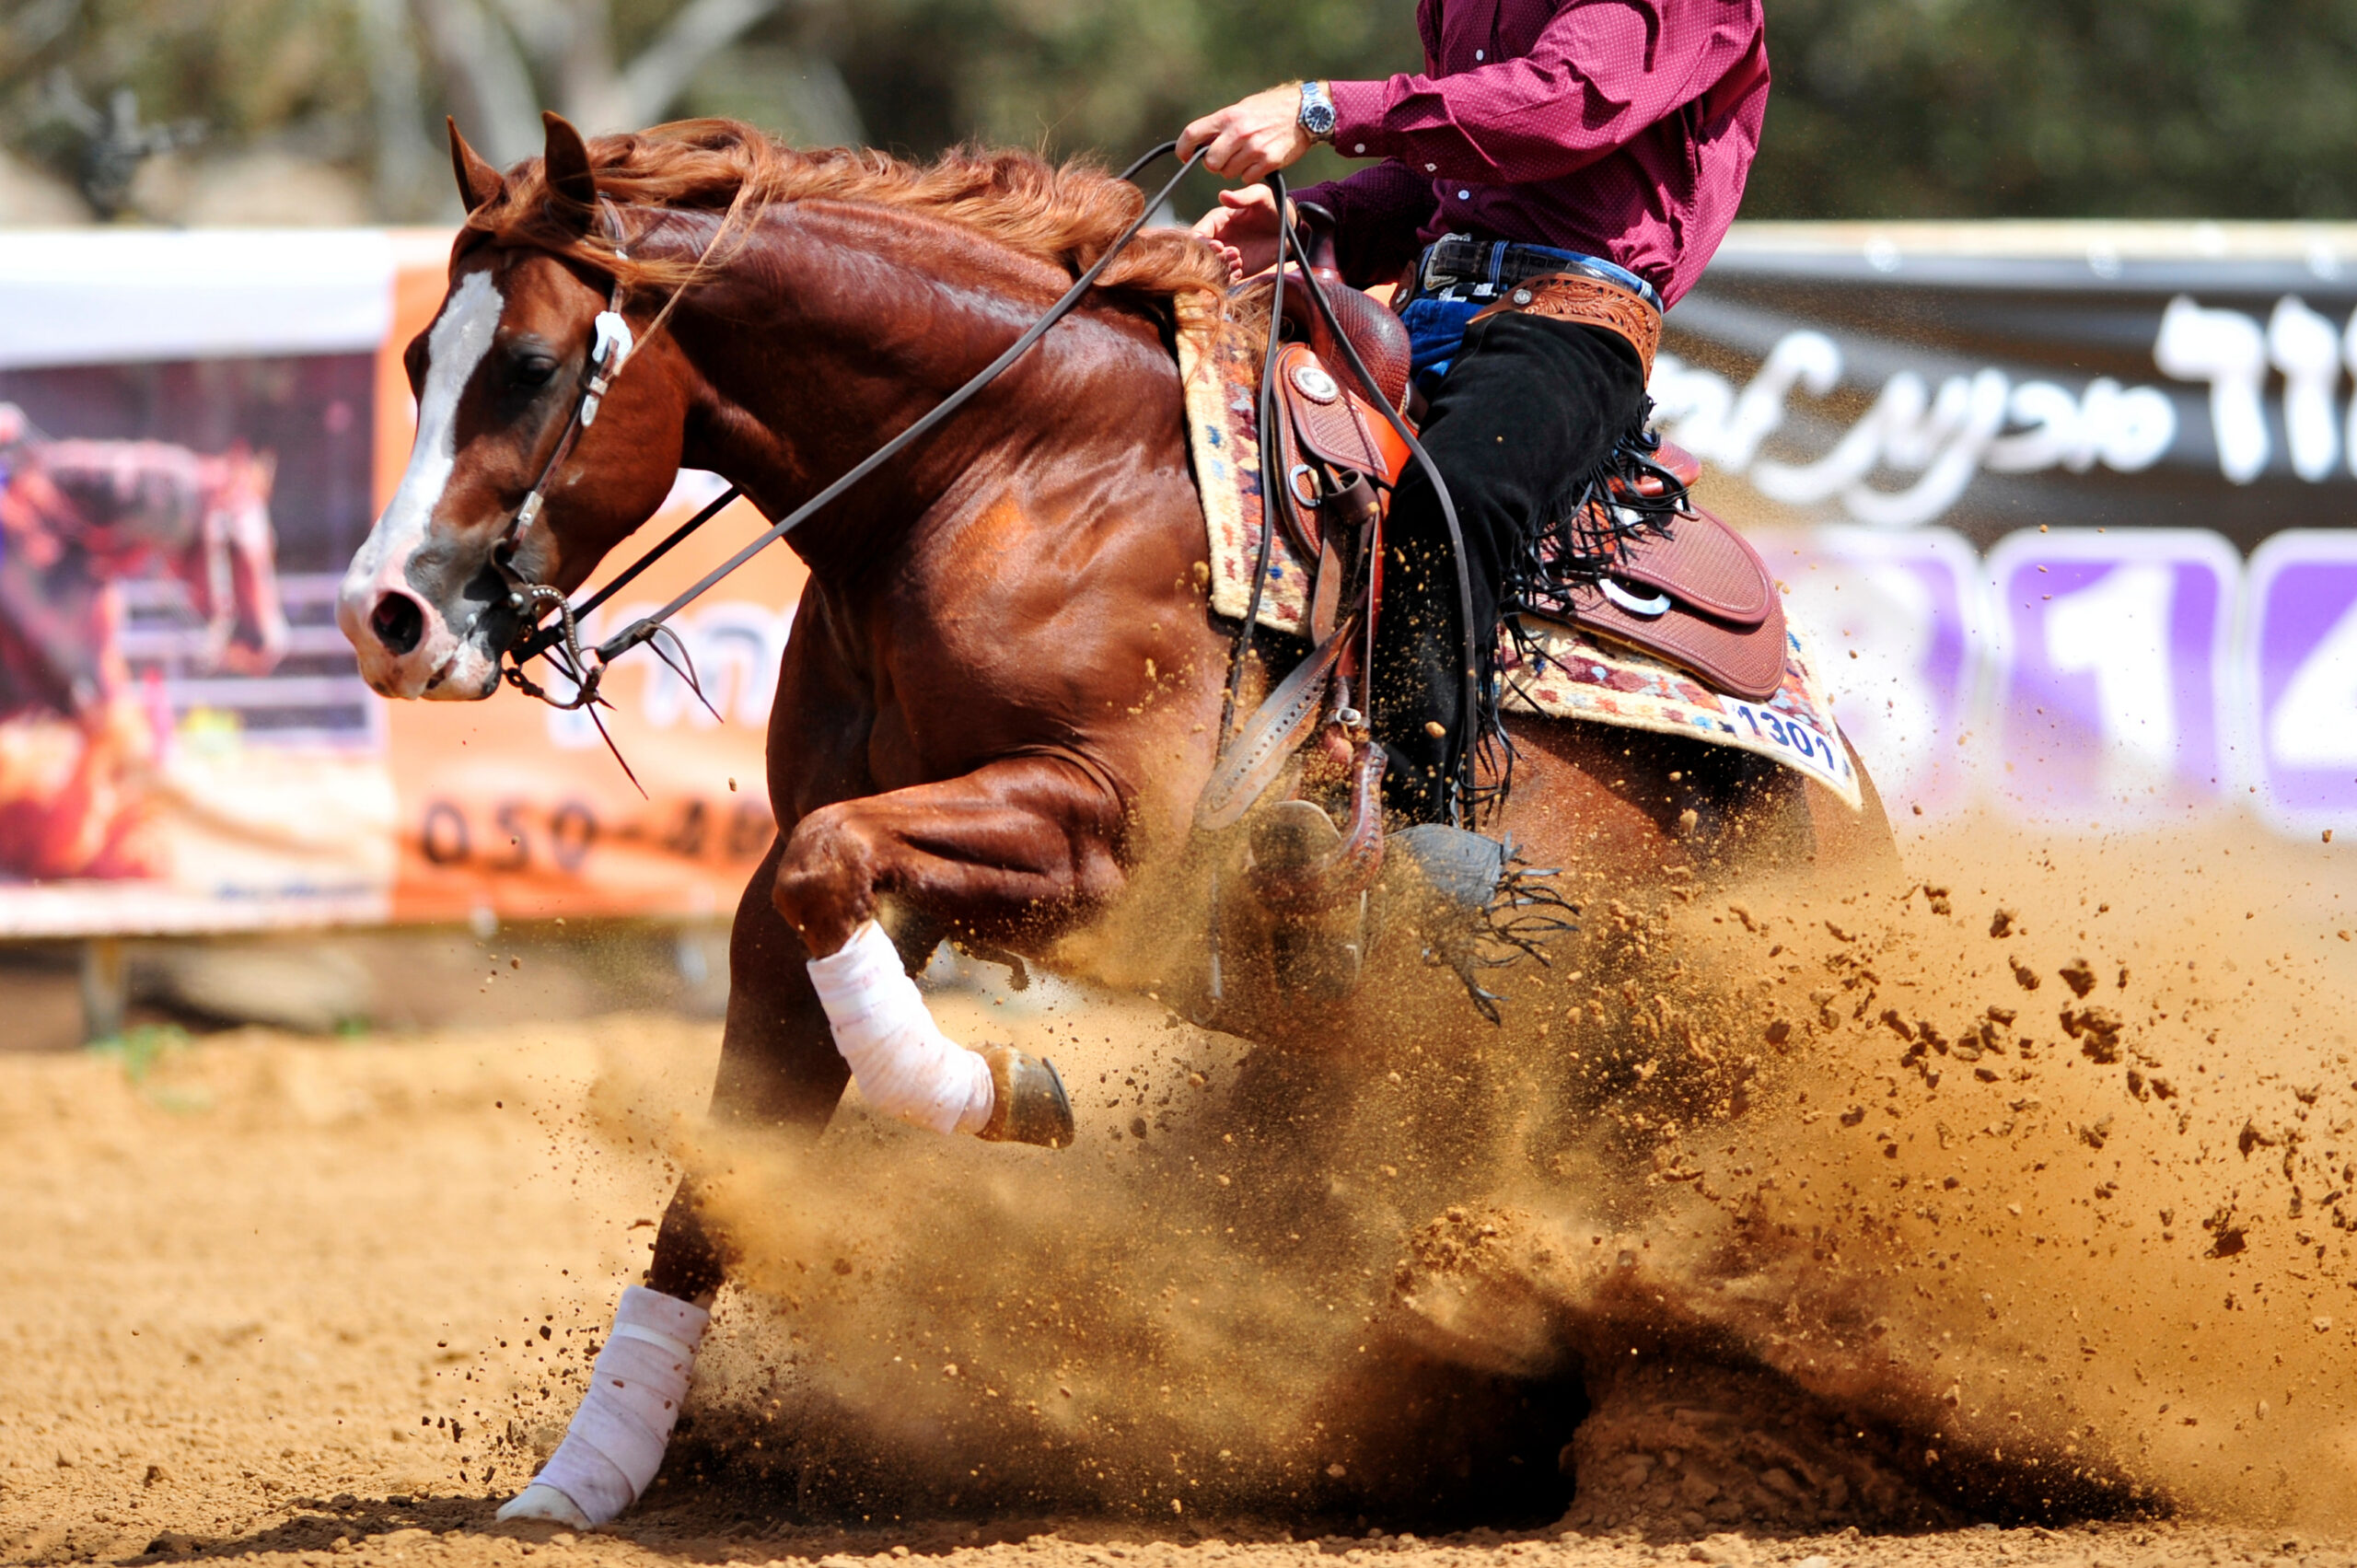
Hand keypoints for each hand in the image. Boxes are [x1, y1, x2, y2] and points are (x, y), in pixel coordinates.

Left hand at [1178, 83, 1314, 184]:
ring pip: (1228, 173)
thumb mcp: (1242, 109)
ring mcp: (1254, 148)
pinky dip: (1250, 174)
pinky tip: (1259, 161)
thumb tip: (1201, 143)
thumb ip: (1222, 126)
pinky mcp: (1268, 161)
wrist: (1305, 112)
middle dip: (1214, 164)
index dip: (1183, 148)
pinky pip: (1247, 178)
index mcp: (1228, 116)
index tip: (1185, 155)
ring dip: (1233, 169)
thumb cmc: (1271, 109)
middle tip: (1224, 158)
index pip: (1192, 134)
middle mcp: (1238, 132)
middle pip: (1210, 163)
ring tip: (1246, 155)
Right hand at [1190, 187, 1290, 280]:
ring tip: (1240, 261)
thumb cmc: (1273, 207)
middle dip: (1213, 257)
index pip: (1197, 234)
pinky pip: (1222, 279)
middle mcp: (1216, 239)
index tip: (1219, 246)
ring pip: (1210, 269)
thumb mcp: (1260, 196)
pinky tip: (1241, 270)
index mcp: (1216, 220)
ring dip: (1221, 269)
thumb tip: (1223, 195)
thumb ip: (1243, 197)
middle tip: (1234, 254)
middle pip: (1199, 254)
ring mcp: (1224, 256)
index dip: (1202, 243)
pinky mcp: (1234, 269)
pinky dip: (1228, 278)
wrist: (1289, 228)